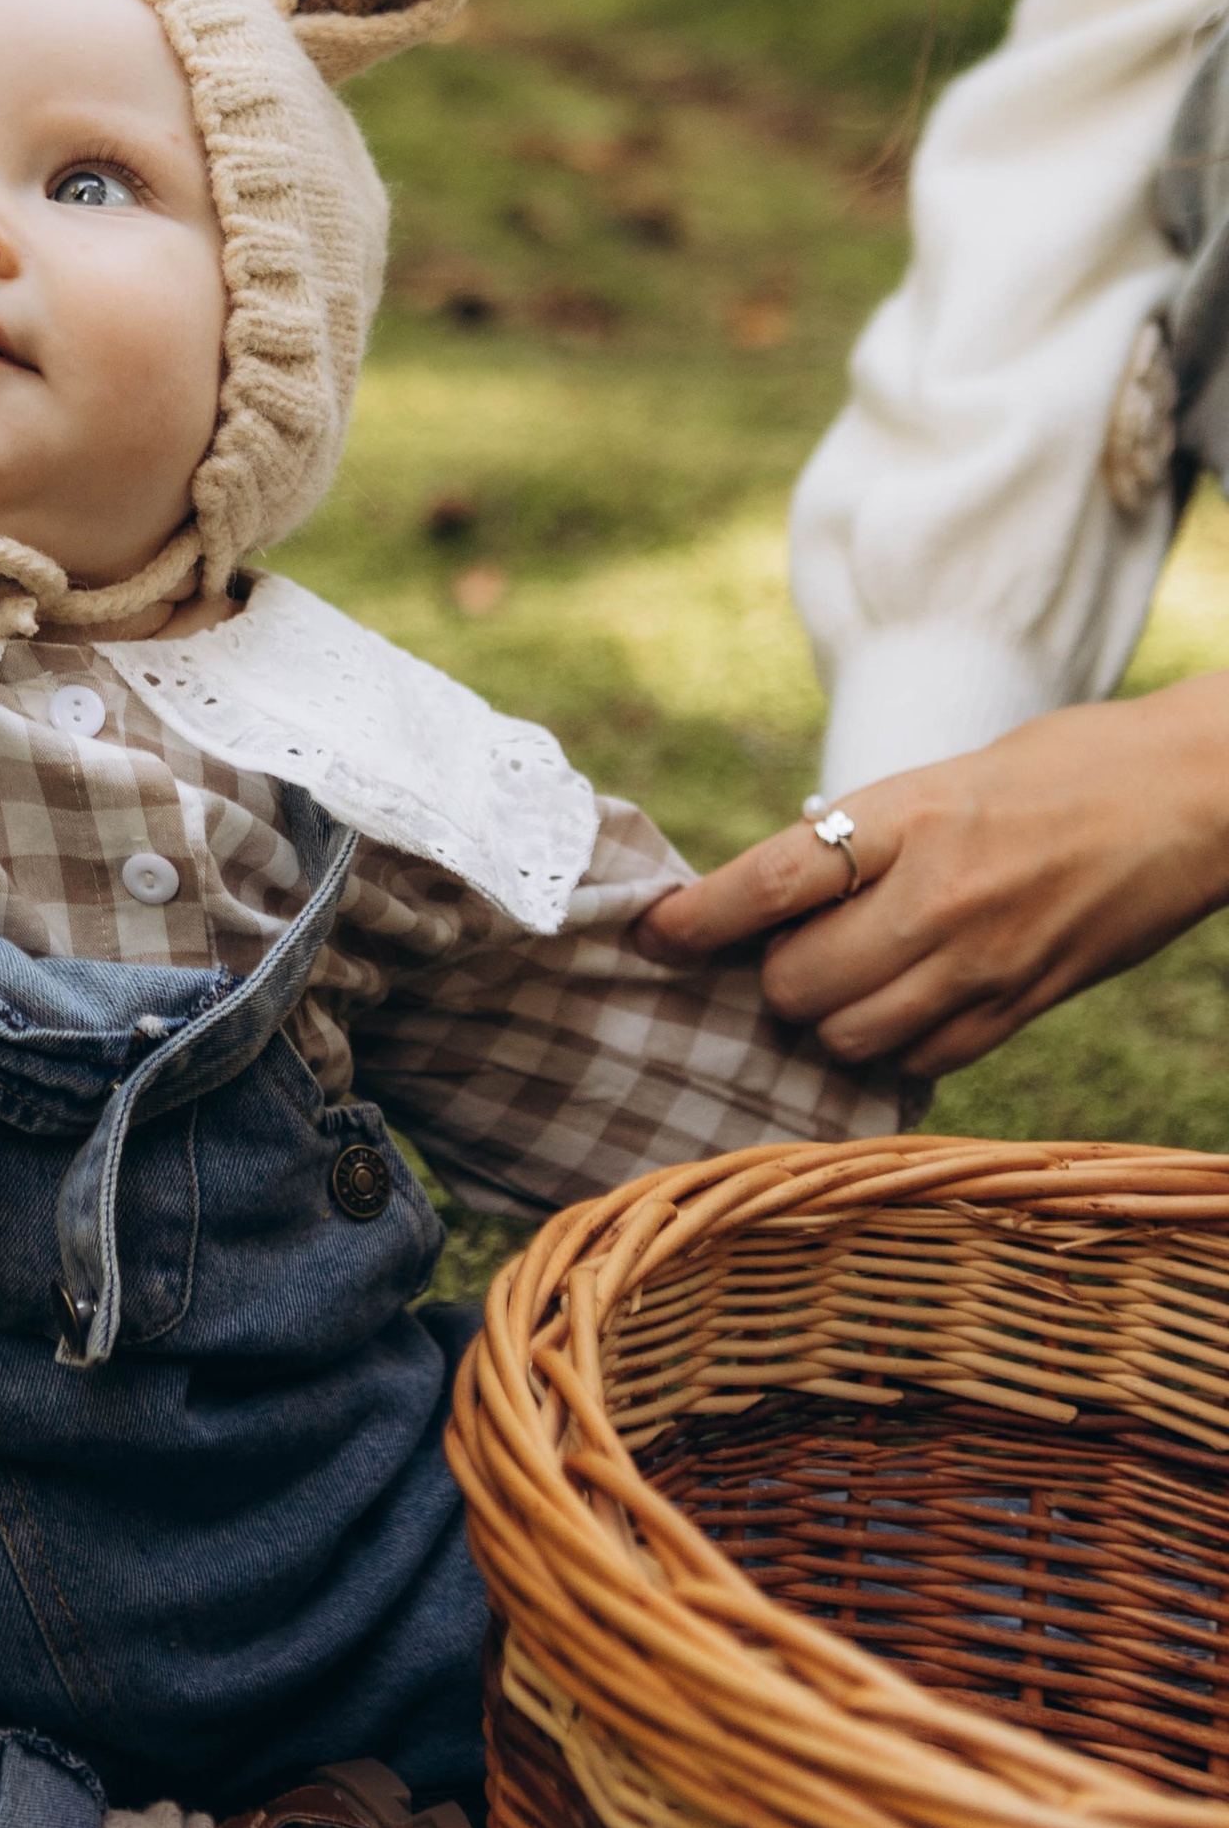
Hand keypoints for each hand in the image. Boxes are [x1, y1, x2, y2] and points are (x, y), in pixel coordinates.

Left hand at [634, 677, 1228, 1074]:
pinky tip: (901, 1009)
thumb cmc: (1066, 767)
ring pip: (848, 1037)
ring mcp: (985, 963)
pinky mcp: (1026, 1008)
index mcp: (911, 816)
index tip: (653, 933)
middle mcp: (939, 898)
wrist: (1195, 796)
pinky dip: (890, 1047)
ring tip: (847, 977)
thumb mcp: (946, 777)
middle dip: (772, 976)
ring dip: (826, 1018)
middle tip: (786, 949)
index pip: (770, 883)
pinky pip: (920, 1061)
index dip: (696, 920)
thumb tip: (778, 895)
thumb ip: (865, 838)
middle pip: (797, 983)